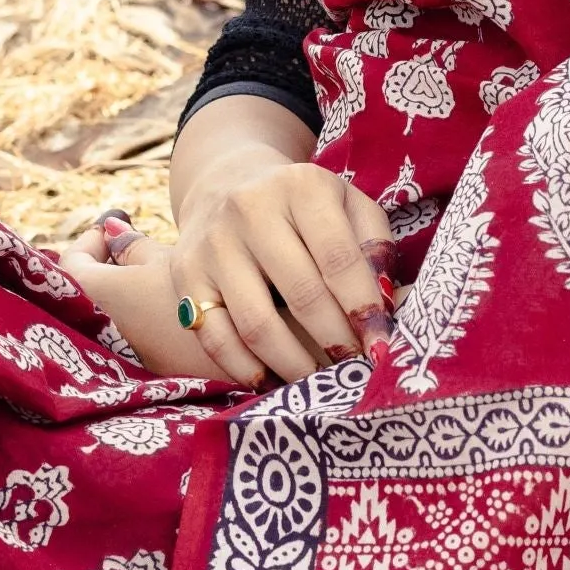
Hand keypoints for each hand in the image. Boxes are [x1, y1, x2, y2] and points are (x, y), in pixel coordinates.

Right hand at [57, 154, 396, 390]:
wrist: (228, 187)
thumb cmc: (307, 210)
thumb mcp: (349, 207)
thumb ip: (376, 248)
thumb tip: (383, 307)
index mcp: (302, 187)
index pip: (340, 258)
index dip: (364, 310)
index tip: (381, 349)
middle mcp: (251, 208)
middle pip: (302, 294)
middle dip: (335, 342)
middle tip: (355, 371)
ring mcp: (213, 243)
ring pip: (256, 324)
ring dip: (295, 364)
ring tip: (319, 382)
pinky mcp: (186, 275)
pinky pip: (214, 337)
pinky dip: (244, 369)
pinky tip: (271, 381)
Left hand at [57, 220, 228, 381]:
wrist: (258, 345)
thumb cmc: (213, 291)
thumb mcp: (172, 258)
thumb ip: (134, 246)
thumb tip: (112, 231)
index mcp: (102, 296)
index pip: (71, 264)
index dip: (89, 243)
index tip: (110, 233)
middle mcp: (105, 336)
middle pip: (88, 297)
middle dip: (105, 271)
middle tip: (128, 253)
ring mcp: (128, 362)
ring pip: (111, 320)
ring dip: (124, 299)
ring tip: (154, 279)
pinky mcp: (153, 377)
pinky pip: (133, 342)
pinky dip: (142, 322)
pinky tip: (173, 311)